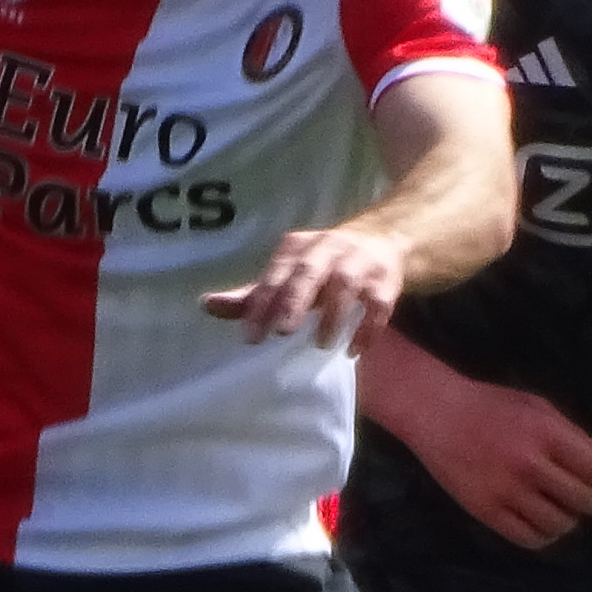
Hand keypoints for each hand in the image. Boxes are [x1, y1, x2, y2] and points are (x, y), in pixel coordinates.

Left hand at [205, 224, 408, 350]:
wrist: (387, 239)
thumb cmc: (324, 266)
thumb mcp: (288, 274)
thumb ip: (252, 295)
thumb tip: (205, 305)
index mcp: (297, 248)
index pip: (275, 275)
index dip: (261, 304)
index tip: (250, 337)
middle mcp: (327, 249)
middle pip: (308, 273)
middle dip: (295, 301)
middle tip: (284, 332)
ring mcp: (359, 263)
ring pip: (345, 285)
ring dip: (334, 315)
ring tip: (321, 344)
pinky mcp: (386, 281)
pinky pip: (379, 304)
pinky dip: (368, 327)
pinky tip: (355, 351)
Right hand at [400, 381, 591, 547]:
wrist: (436, 413)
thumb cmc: (492, 406)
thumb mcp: (538, 409)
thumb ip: (575, 433)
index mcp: (546, 434)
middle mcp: (528, 464)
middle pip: (581, 500)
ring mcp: (506, 490)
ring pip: (558, 523)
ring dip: (570, 521)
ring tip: (568, 513)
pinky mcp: (485, 510)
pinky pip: (528, 538)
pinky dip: (545, 537)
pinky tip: (545, 526)